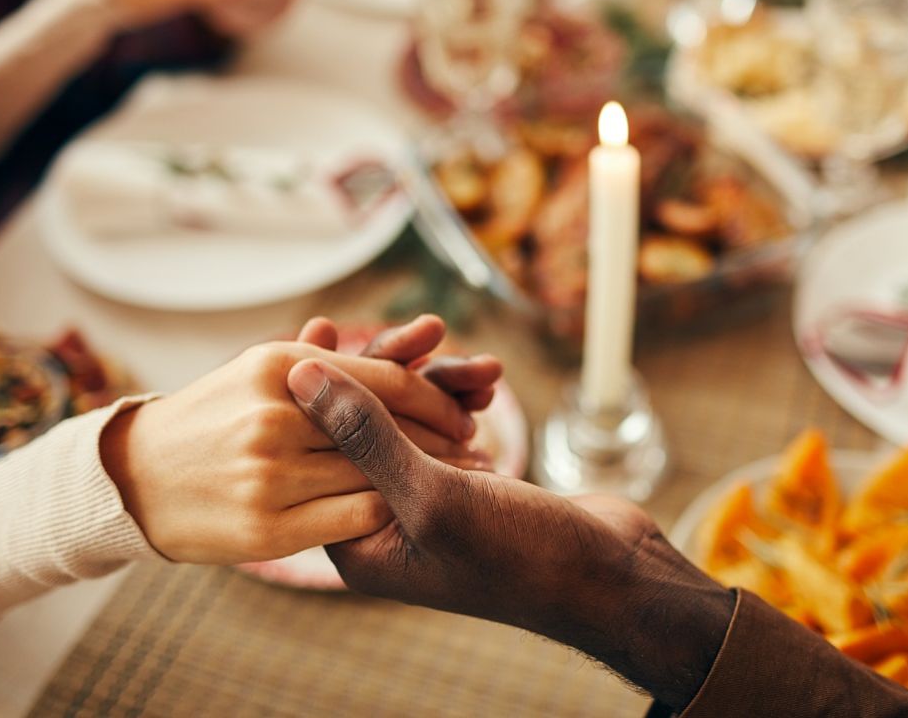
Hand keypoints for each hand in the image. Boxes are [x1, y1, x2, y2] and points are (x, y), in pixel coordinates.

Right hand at [99, 316, 501, 564]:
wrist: (134, 479)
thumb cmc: (211, 418)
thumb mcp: (257, 373)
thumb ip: (317, 357)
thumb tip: (364, 326)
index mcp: (279, 365)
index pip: (383, 379)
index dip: (436, 400)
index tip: (466, 416)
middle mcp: (276, 414)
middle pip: (387, 429)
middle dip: (442, 443)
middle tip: (479, 454)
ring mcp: (269, 474)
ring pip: (373, 475)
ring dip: (422, 482)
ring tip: (458, 486)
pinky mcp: (265, 529)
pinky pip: (351, 518)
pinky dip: (385, 514)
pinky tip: (407, 515)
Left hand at [285, 359, 733, 712]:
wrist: (611, 581)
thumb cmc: (519, 557)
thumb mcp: (432, 494)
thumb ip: (363, 435)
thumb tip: (297, 376)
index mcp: (356, 541)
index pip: (313, 450)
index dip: (318, 387)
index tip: (321, 326)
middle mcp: (383, 521)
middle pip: (362, 426)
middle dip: (394, 373)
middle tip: (427, 328)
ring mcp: (425, 501)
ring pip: (409, 418)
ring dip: (442, 383)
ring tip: (486, 369)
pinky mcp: (464, 485)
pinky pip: (445, 426)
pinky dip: (464, 399)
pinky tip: (491, 384)